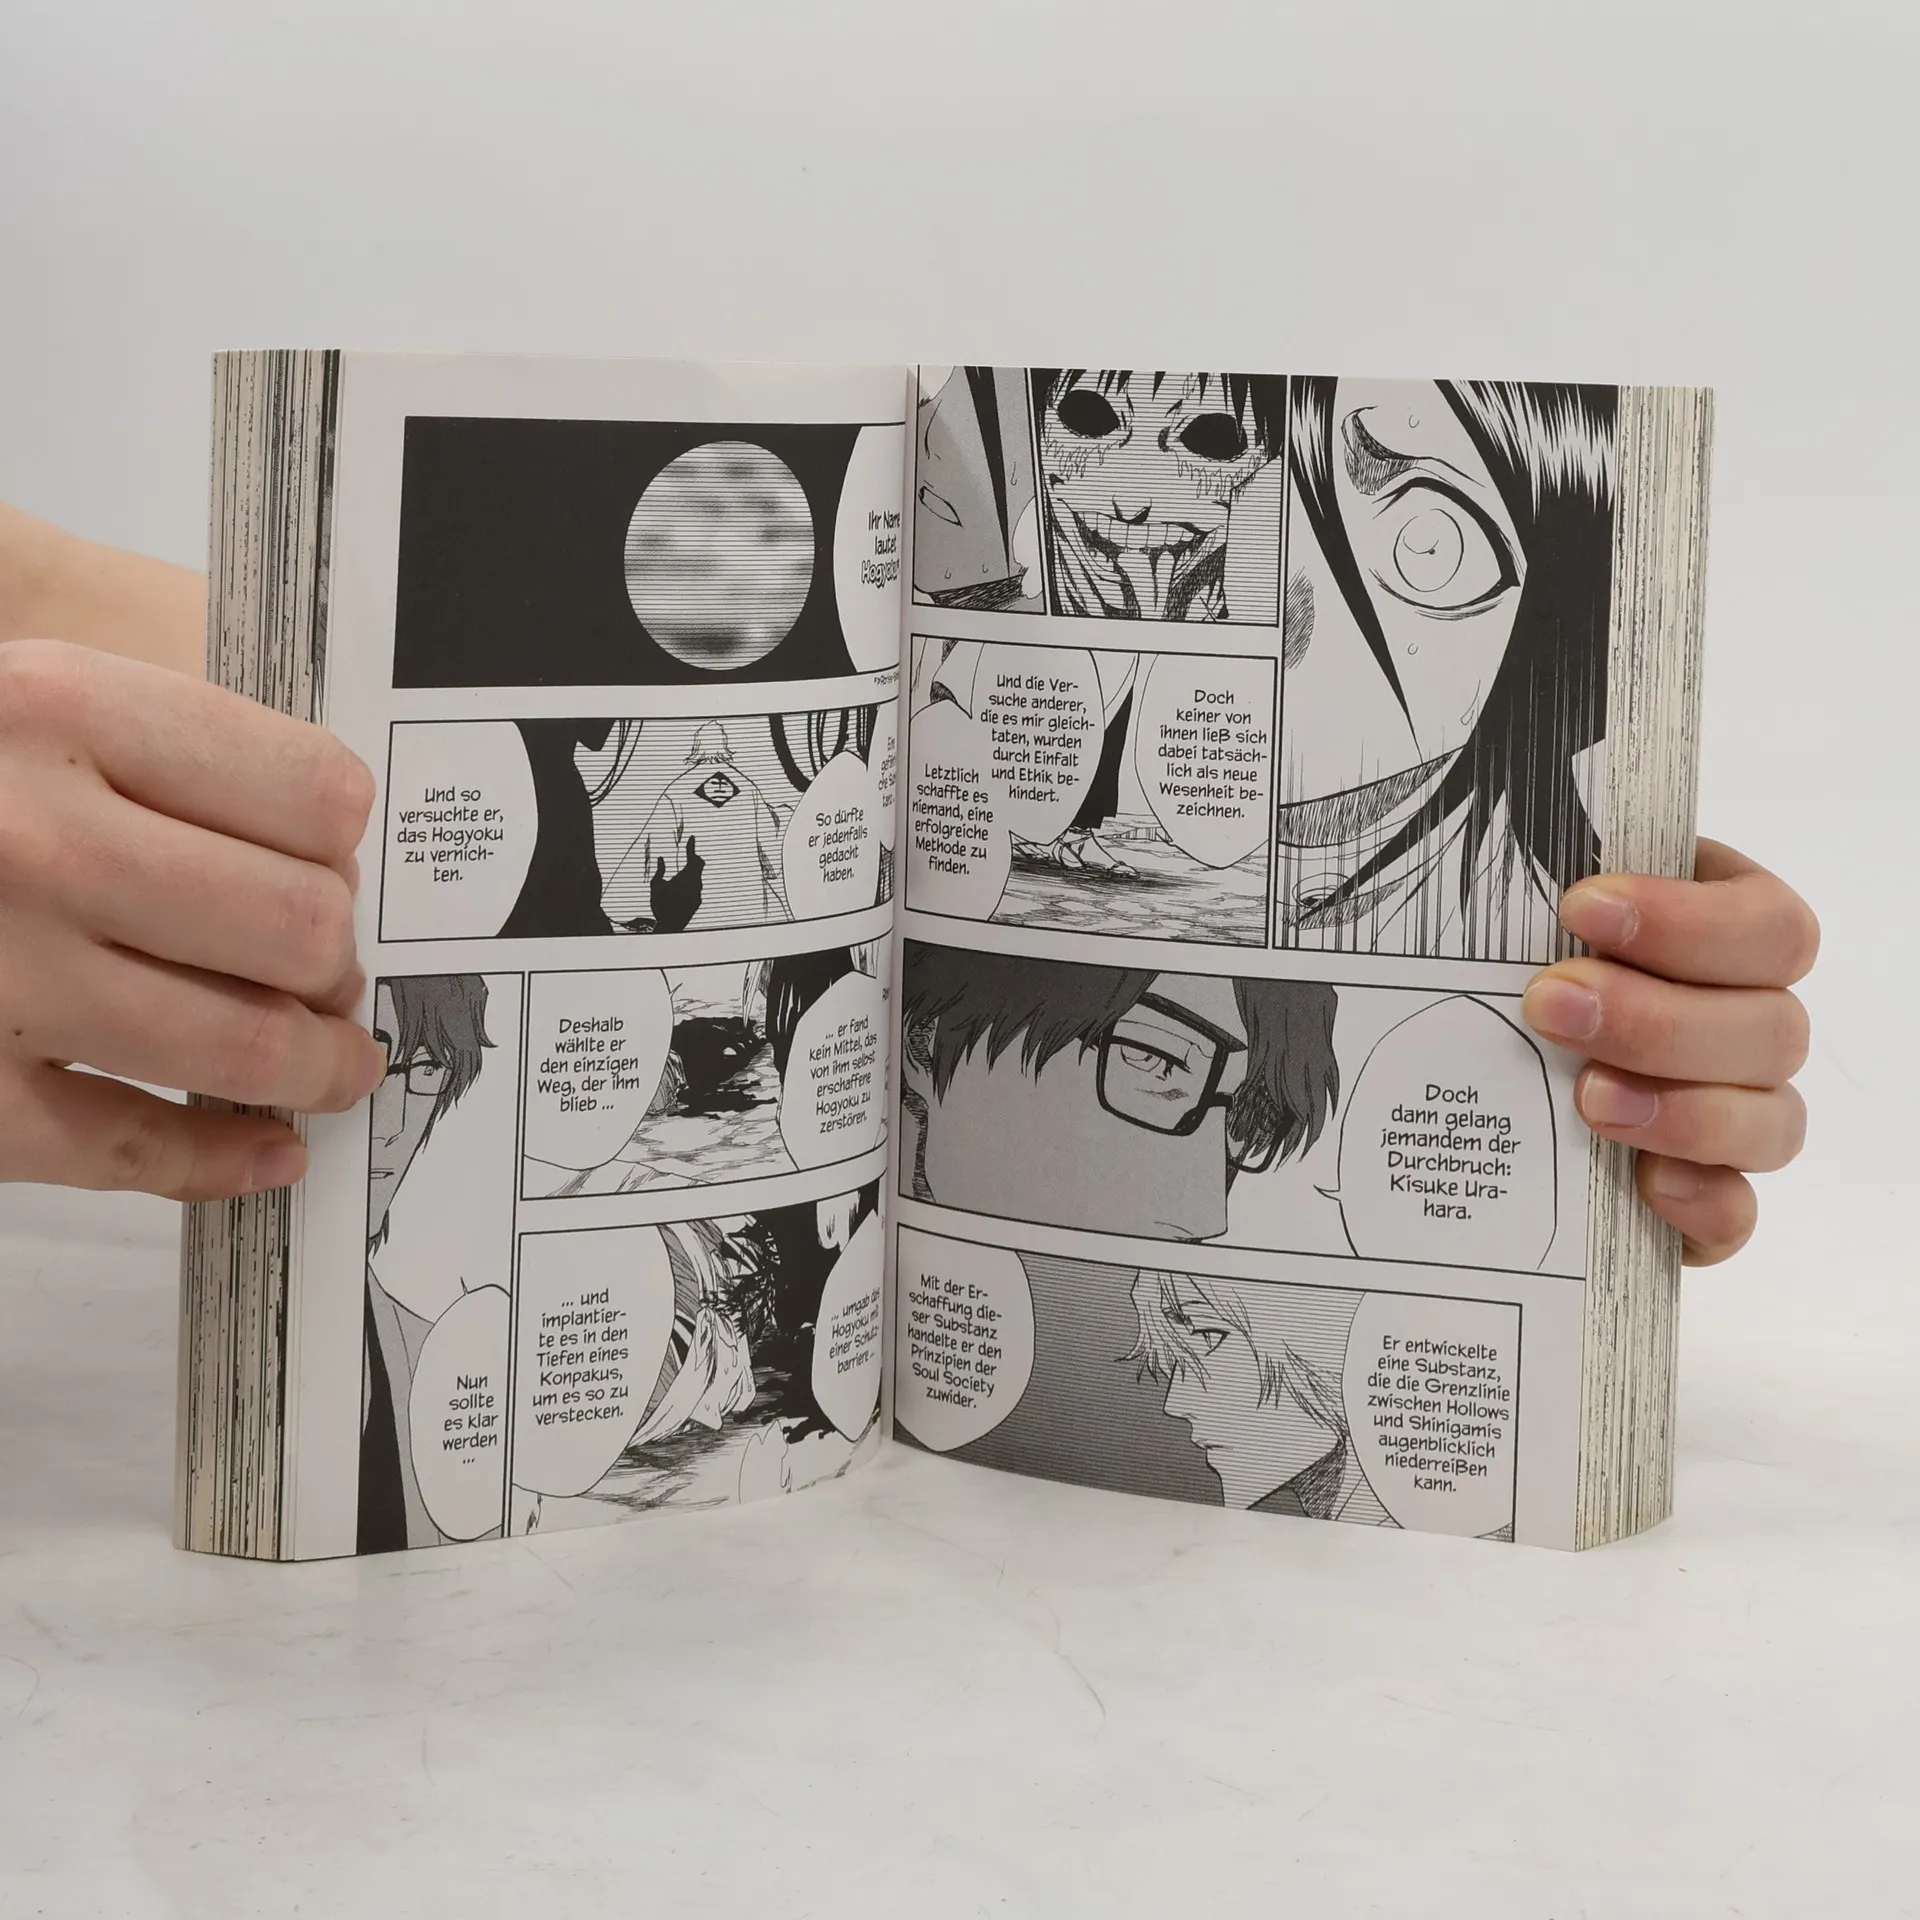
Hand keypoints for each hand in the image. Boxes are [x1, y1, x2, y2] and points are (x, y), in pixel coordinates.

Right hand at [0, 640, 385, 1199]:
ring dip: (318, 1065)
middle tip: (331, 973)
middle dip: (335, 962)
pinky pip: (126, 1149)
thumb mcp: (18, 697)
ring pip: (242, 1045)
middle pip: (296, 927)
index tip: (336, 862)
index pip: (308, 792)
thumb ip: (153, 743)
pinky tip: (266, 1152)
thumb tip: (328, 843)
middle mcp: (28, 842)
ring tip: (334, 1066)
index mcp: (54, 708)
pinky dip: (217, 1160)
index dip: (343, 841)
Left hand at [1522, 840, 1816, 1265]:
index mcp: (1725, 932)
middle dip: (1657, 1020)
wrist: (1450, 1052)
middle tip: (1548, 1005)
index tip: (1581, 909)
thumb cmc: (1508, 958)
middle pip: (1774, 1029)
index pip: (1768, 926)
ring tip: (1586, 1098)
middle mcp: (1748, 1023)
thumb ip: (1542, 886)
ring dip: (1683, 1111)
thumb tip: (1514, 865)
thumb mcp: (1526, 907)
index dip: (1690, 922)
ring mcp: (1736, 1113)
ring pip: (1771, 1122)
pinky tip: (1648, 1186)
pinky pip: (1735, 1214)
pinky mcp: (1699, 1194)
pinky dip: (1705, 1206)